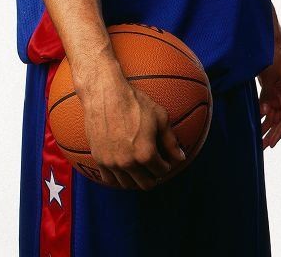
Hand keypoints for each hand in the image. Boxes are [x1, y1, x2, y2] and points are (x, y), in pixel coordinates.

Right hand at [78, 64, 185, 189]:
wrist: (105, 95)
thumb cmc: (136, 103)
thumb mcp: (160, 118)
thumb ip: (171, 141)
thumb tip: (181, 158)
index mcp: (146, 154)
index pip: (161, 171)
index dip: (166, 166)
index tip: (166, 161)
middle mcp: (128, 163)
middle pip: (145, 184)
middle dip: (154, 178)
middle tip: (155, 169)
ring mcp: (112, 163)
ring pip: (127, 184)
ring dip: (136, 179)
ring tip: (140, 169)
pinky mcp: (99, 159)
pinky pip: (109, 179)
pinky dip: (118, 177)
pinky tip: (124, 168)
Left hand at [258, 45, 280, 148]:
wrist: (268, 42)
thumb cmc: (272, 55)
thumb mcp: (271, 73)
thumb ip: (268, 92)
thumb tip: (265, 110)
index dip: (279, 132)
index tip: (272, 144)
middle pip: (279, 120)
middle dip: (271, 133)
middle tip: (261, 146)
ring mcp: (277, 93)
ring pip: (272, 116)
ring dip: (265, 127)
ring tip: (257, 139)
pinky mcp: (269, 90)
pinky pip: (266, 107)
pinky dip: (261, 116)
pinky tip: (254, 123)